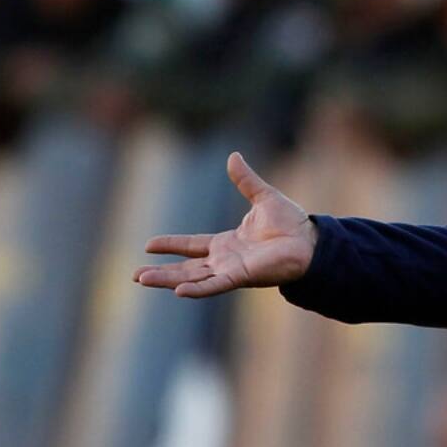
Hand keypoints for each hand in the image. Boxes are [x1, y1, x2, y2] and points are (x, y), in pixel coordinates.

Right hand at [132, 152, 317, 297]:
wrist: (310, 240)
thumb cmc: (291, 223)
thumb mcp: (263, 196)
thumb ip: (245, 180)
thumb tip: (233, 156)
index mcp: (227, 243)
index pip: (192, 245)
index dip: (171, 245)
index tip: (148, 245)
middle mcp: (225, 259)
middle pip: (186, 267)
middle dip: (161, 271)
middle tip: (136, 275)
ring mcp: (231, 270)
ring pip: (193, 277)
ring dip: (168, 279)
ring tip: (142, 279)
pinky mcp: (242, 276)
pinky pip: (215, 284)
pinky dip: (197, 289)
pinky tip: (177, 291)